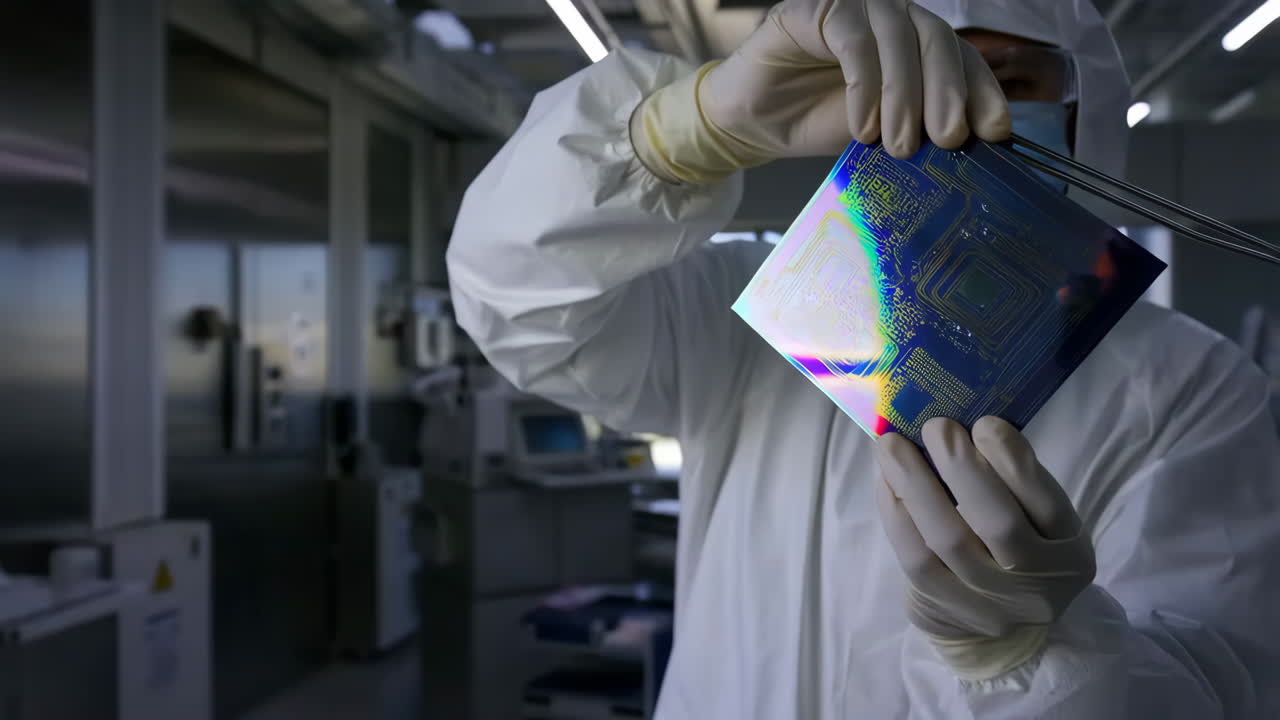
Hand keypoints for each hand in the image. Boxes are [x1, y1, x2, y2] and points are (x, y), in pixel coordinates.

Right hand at [630, 0, 1010, 184]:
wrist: (754, 123)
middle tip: (949, 140)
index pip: (964, 58)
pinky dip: (864, 85)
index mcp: (918, 44)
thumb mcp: (885, 132)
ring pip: (899, 36)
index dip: (983, 92)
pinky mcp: (817, 8)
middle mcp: (893, 17)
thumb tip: (971, 147)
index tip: (995, 133)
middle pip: (937, 40)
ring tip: (898, 145)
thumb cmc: (819, 123)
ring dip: (904, 94)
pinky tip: (862, 126)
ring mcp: (856, 7)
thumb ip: (922, 127)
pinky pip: (853, 39)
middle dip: (948, 93)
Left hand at [874, 416, 1094, 679]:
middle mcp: (1036, 583)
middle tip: (936, 426)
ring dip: (915, 485)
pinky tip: (885, 481)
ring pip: (948, 541)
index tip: (985, 423)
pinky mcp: (944, 608)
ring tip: (891, 445)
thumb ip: (1016, 480)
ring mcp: (987, 603)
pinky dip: (896, 514)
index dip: (1014, 461)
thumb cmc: (1018, 549)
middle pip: (998, 523)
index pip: (1048, 504)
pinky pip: (915, 559)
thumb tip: (968, 424)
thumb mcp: (1039, 521)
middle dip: (962, 467)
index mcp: (1070, 552)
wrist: (999, 628)